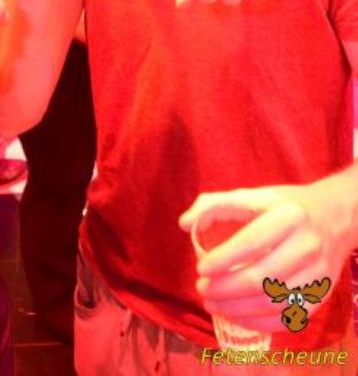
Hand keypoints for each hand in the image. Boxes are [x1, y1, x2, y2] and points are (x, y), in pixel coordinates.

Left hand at [179, 181, 352, 331]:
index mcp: (289, 215)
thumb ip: (215, 204)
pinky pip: (287, 318)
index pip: (251, 243)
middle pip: (260, 278)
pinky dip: (258, 323)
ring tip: (213, 304)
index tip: (200, 268)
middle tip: (202, 289)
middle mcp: (307, 245)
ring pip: (272, 302)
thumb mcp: (254, 195)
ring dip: (236, 309)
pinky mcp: (321, 295)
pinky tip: (236, 316)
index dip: (223, 259)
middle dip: (224, 289)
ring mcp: (317, 273)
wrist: (334, 217)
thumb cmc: (284, 206)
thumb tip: (184, 224)